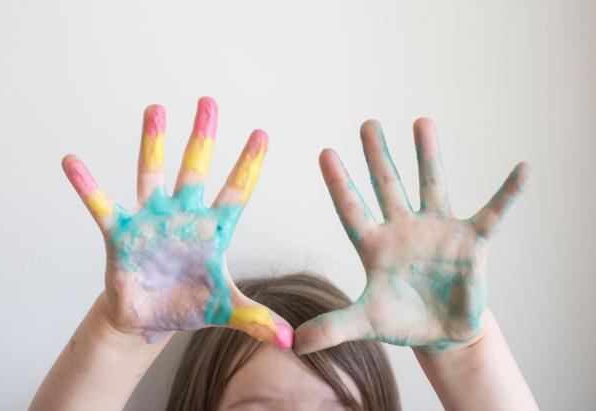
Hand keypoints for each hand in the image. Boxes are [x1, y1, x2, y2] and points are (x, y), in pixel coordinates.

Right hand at [62, 97, 291, 348]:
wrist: (151, 318)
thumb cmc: (190, 304)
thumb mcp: (227, 310)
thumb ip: (257, 320)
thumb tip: (292, 340)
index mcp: (213, 231)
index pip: (236, 192)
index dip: (248, 165)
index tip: (262, 133)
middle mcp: (183, 217)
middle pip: (195, 170)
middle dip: (202, 137)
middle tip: (208, 101)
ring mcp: (151, 221)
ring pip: (152, 175)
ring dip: (153, 144)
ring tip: (156, 109)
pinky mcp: (120, 235)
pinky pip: (102, 207)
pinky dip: (88, 187)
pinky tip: (72, 162)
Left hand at [294, 118, 528, 353]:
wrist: (441, 331)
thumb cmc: (402, 319)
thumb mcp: (366, 322)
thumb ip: (334, 326)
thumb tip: (295, 344)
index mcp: (375, 245)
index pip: (352, 209)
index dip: (339, 183)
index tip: (325, 152)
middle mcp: (404, 229)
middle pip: (388, 186)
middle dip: (378, 156)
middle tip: (367, 124)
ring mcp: (437, 230)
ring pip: (432, 185)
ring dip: (428, 155)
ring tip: (421, 122)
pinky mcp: (471, 241)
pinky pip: (493, 212)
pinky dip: (508, 193)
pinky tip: (523, 169)